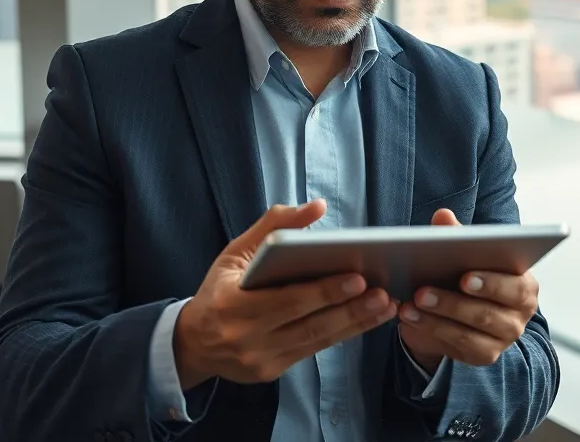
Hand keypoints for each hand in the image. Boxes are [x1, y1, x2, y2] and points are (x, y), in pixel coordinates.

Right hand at [175, 200, 397, 387]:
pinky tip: (366, 320)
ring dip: (355, 323)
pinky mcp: (272, 371)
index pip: (286, 299)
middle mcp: (246, 337)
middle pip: (308, 323)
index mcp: (232, 305)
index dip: (323, 291)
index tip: (356, 277)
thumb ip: (274, 226)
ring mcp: (261, 359)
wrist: (194, 342)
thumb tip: (316, 207)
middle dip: (349, 309)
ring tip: (385, 305)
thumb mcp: (236, 252)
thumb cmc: (219, 289)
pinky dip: (343, 334)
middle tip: (381, 292)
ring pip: (316, 340)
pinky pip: (313, 350)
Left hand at [398, 209, 539, 368]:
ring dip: (436, 319)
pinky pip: (457, 347)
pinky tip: (409, 319)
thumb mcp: (467, 254)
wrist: (469, 309)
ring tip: (410, 304)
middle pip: (488, 314)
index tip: (464, 278)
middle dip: (453, 303)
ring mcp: (502, 339)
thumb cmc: (472, 274)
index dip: (491, 283)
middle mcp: (519, 317)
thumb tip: (442, 216)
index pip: (515, 286)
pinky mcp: (484, 355)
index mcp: (524, 286)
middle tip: (422, 292)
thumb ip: (457, 235)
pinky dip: (431, 331)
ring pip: (469, 334)